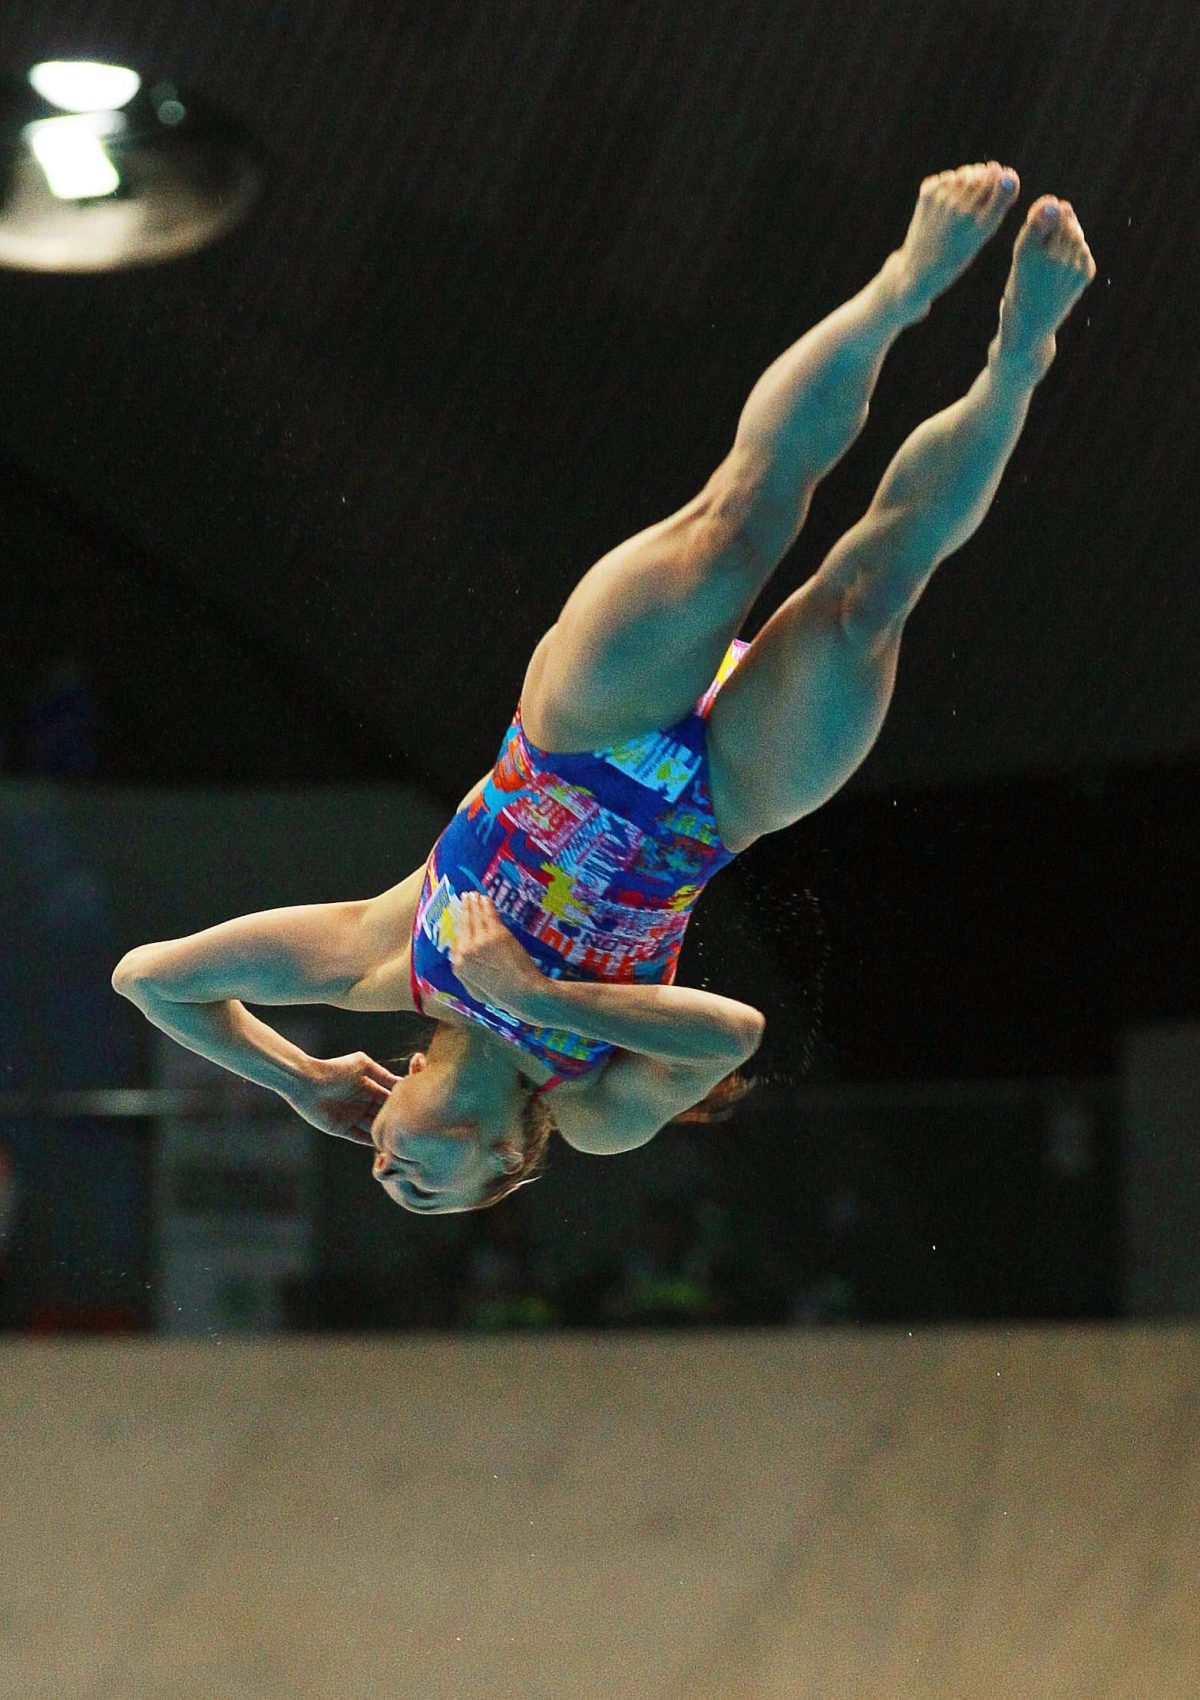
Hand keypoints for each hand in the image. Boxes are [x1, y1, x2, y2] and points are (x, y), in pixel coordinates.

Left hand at [279, 1051, 401, 1144]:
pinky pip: (360, 1137)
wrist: (307, 1081)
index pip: (389, 1098)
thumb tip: (404, 1082)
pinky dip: (370, 1142)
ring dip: (384, 1134)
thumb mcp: (363, 1065)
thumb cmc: (335, 1069)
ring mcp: (352, 1117)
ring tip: (400, 1142)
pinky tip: (383, 1146)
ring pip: (373, 1128)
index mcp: (369, 1087)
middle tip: (411, 1130)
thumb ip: (383, 1074)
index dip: (400, 1104)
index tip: (415, 1110)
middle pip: (383, 1115)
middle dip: (394, 1122)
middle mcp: (362, 1103)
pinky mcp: (342, 1129)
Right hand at [451, 892, 545, 1016]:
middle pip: (463, 925)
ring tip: (473, 895)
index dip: (460, 929)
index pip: (456, 942)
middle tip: (465, 899)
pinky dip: (486, 905)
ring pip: (475, 917)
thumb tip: (459, 966)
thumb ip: (466, 978)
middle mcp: (466, 952)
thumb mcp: (477, 993)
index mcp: (460, 966)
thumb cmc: (503, 996)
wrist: (523, 994)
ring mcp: (480, 941)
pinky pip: (488, 914)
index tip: (461, 921)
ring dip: (474, 903)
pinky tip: (485, 898)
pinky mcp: (496, 934)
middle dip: (464, 910)